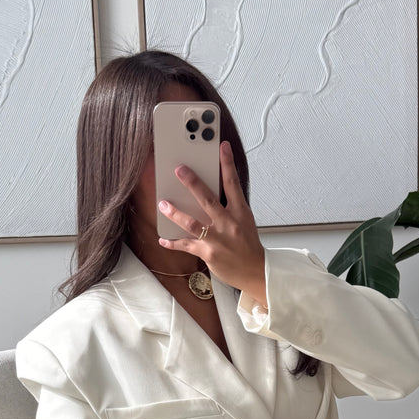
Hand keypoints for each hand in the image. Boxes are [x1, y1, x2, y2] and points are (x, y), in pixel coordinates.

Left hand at [158, 141, 266, 303]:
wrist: (255, 271)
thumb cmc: (248, 246)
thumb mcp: (244, 222)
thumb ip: (229, 208)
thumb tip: (207, 196)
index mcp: (240, 212)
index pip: (233, 183)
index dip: (227, 163)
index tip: (222, 147)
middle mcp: (228, 223)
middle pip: (208, 199)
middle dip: (192, 183)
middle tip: (179, 169)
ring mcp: (217, 239)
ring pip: (192, 222)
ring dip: (175, 213)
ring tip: (163, 204)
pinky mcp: (208, 253)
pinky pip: (186, 245)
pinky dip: (173, 242)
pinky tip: (163, 239)